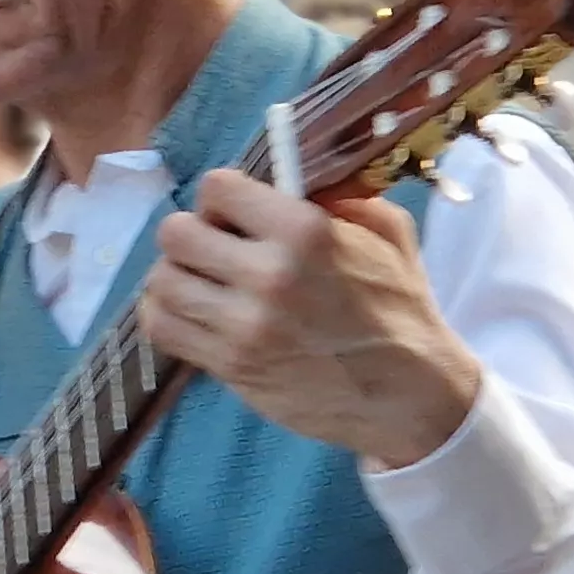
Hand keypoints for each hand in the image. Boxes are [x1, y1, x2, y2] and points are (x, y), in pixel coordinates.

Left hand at [137, 169, 481, 470]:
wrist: (411, 395)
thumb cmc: (401, 309)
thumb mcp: (387, 233)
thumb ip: (338, 199)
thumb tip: (292, 178)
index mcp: (306, 232)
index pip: (216, 188)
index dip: (222, 197)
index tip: (235, 213)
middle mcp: (268, 275)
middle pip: (176, 234)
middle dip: (191, 233)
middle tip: (213, 247)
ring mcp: (244, 326)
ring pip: (162, 282)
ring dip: (176, 275)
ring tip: (201, 282)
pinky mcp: (232, 367)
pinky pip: (164, 329)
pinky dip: (165, 315)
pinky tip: (189, 311)